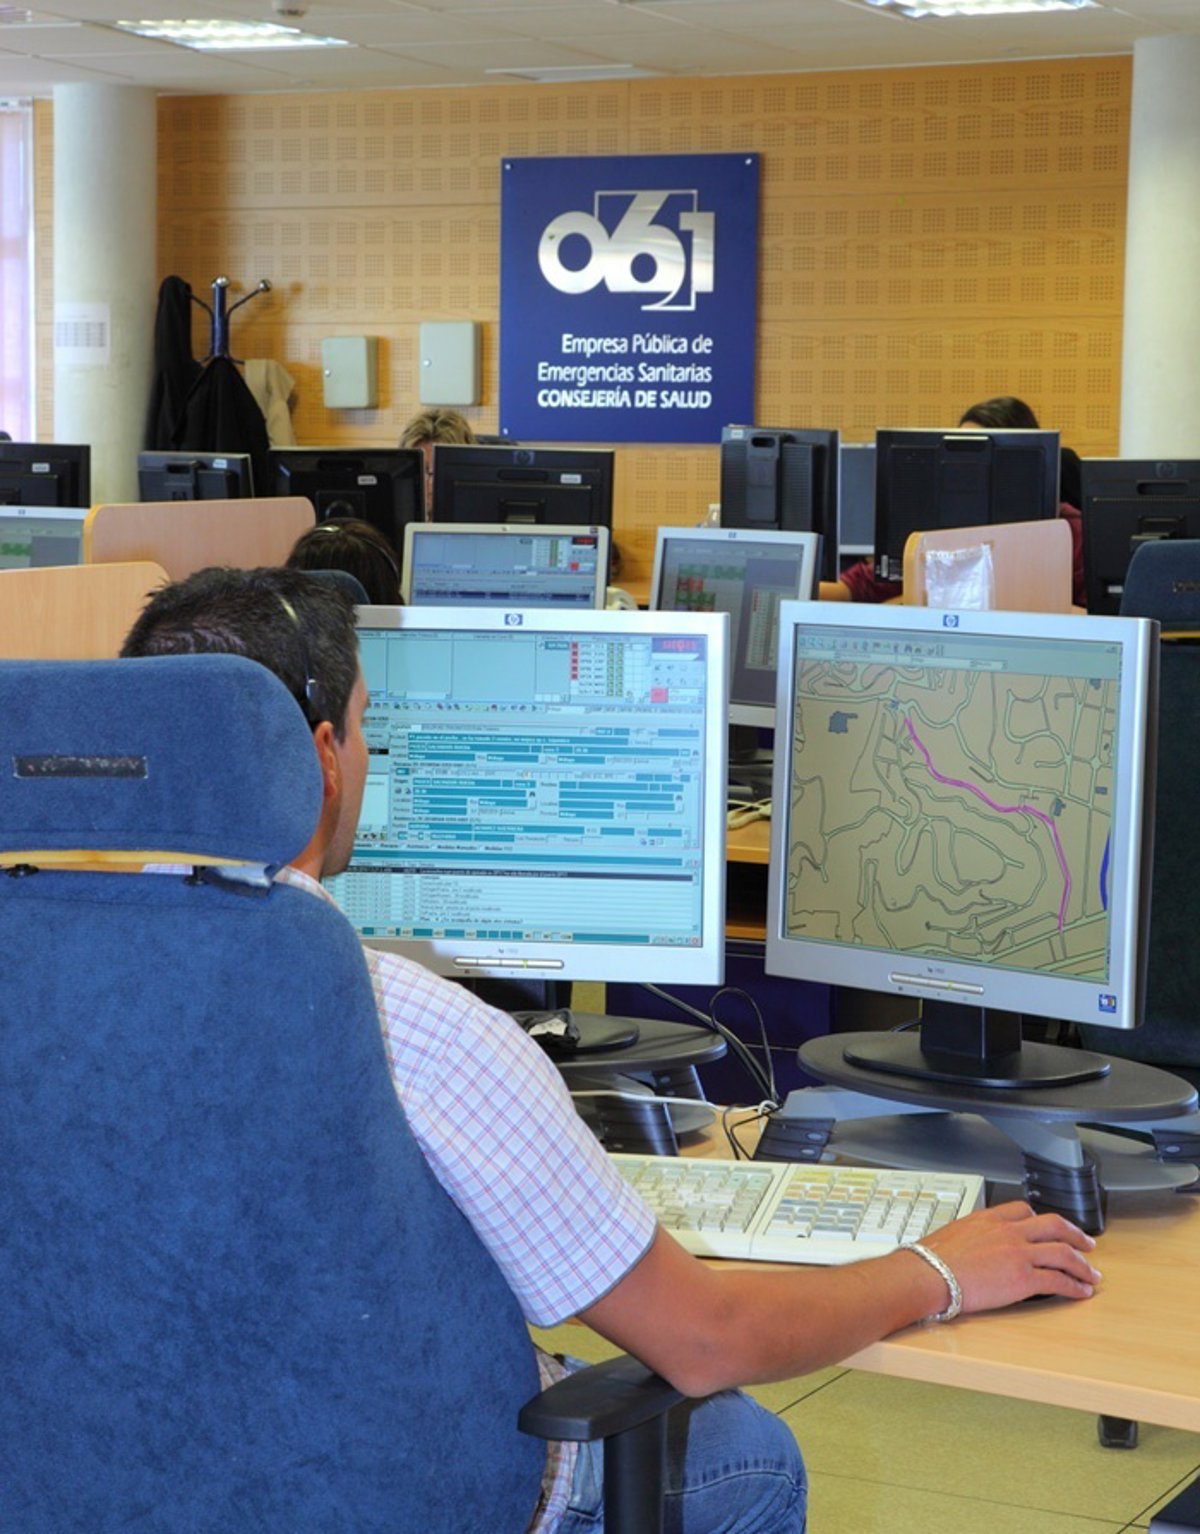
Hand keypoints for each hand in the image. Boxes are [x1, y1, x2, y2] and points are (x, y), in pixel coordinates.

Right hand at [921, 1201, 1101, 1313]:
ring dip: (1082, 1264)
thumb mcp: (953, 1234)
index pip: (1024, 1210)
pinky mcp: (1023, 1278)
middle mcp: (1008, 1231)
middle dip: (1075, 1234)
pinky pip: (1058, 1280)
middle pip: (1053, 1225)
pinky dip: (1075, 1286)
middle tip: (1087, 1244)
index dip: (1042, 1220)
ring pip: (1063, 1252)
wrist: (928, 1274)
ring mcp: (1018, 1253)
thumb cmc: (931, 1260)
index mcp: (989, 1218)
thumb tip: (971, 1249)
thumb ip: (972, 1237)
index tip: (1050, 1228)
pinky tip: (1081, 1292)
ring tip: (1091, 1274)